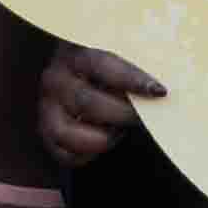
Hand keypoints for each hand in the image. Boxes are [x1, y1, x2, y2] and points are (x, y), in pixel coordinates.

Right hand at [29, 44, 164, 167]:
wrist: (82, 75)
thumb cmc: (110, 67)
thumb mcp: (118, 56)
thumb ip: (135, 65)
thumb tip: (160, 86)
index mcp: (75, 53)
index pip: (102, 64)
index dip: (131, 79)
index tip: (159, 91)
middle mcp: (55, 79)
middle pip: (87, 102)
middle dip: (121, 114)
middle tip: (142, 117)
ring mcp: (46, 107)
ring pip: (68, 133)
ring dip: (102, 138)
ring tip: (120, 130)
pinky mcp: (46, 133)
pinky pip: (65, 154)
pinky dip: (90, 155)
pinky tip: (106, 140)